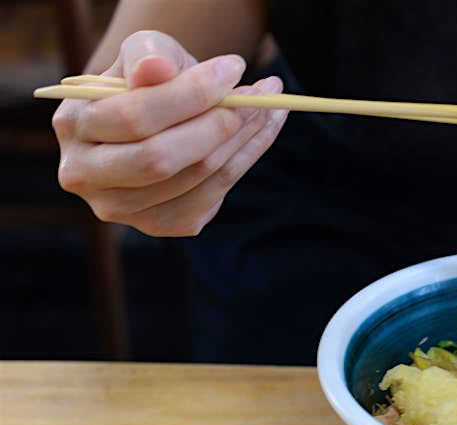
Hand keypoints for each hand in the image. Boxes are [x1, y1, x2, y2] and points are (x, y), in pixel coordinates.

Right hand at [52, 30, 287, 235]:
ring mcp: (122, 209)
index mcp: (74, 126)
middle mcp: (86, 175)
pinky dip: (247, 158)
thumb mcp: (145, 52)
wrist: (155, 114)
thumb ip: (148, 55)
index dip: (191, 93)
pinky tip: (263, 130)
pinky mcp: (160, 225)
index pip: (135, 116)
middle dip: (218, 125)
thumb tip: (156, 69)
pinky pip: (215, 194)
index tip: (234, 68)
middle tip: (256, 96)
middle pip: (160, 160)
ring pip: (197, 178)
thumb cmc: (148, 79)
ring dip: (244, 138)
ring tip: (267, 105)